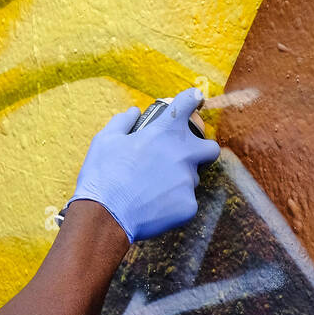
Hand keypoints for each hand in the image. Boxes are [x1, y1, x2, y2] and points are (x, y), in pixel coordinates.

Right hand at [67, 87, 219, 243]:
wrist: (105, 216)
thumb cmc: (103, 175)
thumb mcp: (104, 141)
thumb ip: (122, 122)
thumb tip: (133, 112)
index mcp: (164, 132)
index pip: (186, 104)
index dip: (192, 99)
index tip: (196, 99)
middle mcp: (182, 154)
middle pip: (210, 148)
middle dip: (202, 151)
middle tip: (182, 158)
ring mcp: (188, 181)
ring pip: (191, 178)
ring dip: (178, 180)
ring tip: (151, 189)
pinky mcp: (189, 206)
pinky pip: (185, 202)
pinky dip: (172, 204)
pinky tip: (152, 206)